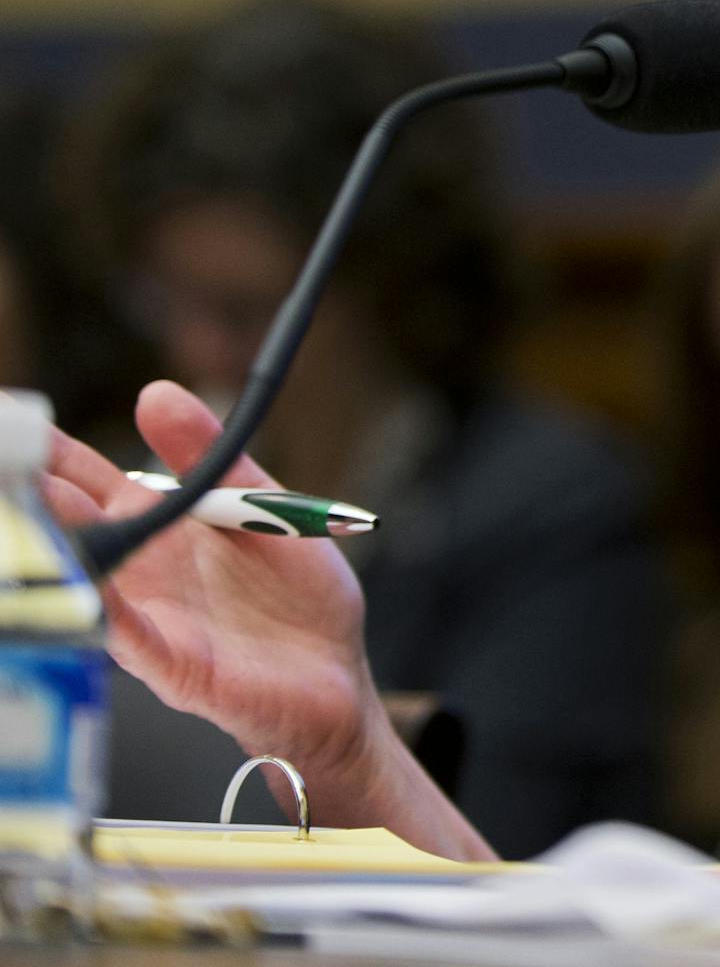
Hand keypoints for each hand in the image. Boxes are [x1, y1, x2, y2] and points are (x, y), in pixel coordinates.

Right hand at [42, 381, 379, 778]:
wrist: (336, 678)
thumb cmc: (296, 596)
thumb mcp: (262, 507)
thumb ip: (213, 458)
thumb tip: (156, 392)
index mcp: (157, 527)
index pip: (82, 482)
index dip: (44, 455)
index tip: (8, 424)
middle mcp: (138, 573)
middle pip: (68, 529)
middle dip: (31, 500)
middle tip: (6, 469)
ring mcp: (150, 620)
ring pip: (87, 582)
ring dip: (57, 548)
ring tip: (32, 507)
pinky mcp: (176, 666)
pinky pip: (131, 637)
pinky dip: (106, 611)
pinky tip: (87, 586)